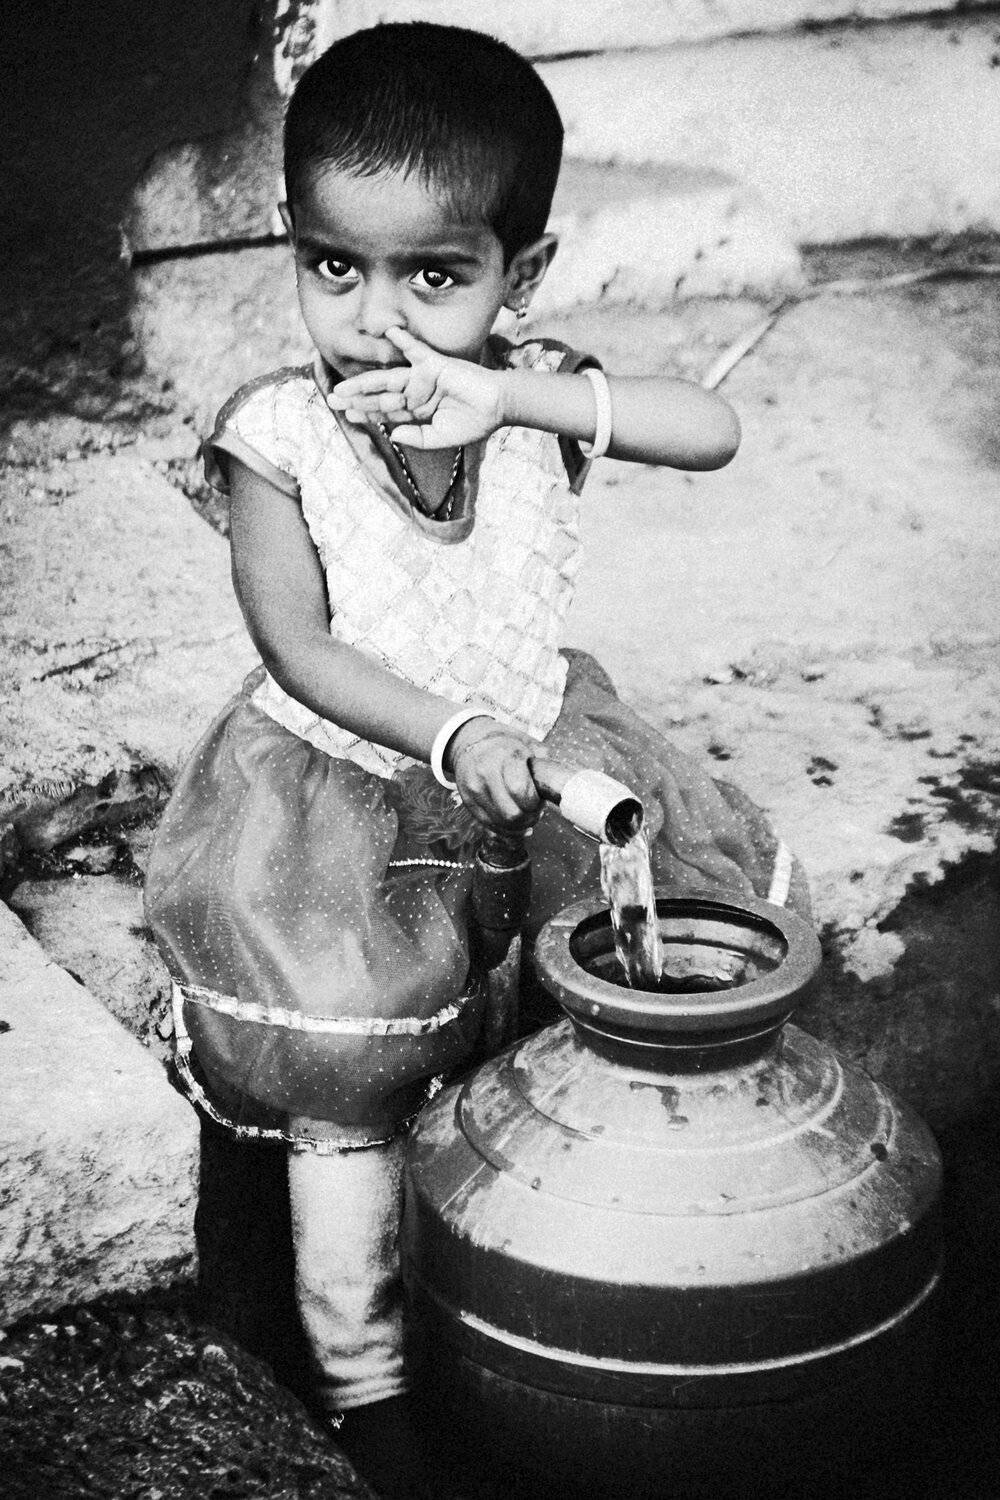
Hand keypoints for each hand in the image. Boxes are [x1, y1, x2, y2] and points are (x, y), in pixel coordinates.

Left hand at [328, 327, 507, 448]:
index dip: (366, 413)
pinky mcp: (435, 363)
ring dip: (365, 381)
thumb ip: (417, 438)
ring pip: (388, 379)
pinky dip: (404, 340)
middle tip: (333, 400)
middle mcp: (414, 392)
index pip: (385, 412)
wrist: (496, 407)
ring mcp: (422, 377)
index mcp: (415, 410)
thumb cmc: (472, 423)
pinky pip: (417, 349)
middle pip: (380, 395)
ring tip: (344, 387)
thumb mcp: (441, 438)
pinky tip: (389, 331)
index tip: (347, 415)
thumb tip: (392, 436)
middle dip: (356, 398)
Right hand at [446, 719, 541, 831]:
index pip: (519, 790)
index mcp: (504, 756)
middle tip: (535, 811)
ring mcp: (474, 789)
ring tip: (525, 814)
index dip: (534, 802)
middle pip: (511, 813)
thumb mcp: (526, 742)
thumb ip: (544, 762)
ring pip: (501, 824)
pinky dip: (506, 828)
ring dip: (518, 825)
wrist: (469, 740)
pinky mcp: (468, 802)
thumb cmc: (504, 743)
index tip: (539, 799)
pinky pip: (490, 825)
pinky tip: (514, 821)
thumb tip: (558, 782)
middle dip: (528, 817)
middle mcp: (485, 773)